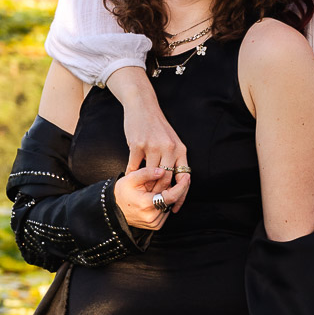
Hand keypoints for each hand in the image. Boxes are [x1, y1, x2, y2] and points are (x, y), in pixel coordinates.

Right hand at [111, 68, 190, 211]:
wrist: (142, 106)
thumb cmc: (157, 126)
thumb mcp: (172, 141)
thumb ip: (175, 159)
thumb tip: (176, 183)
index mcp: (180, 149)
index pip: (184, 178)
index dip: (180, 196)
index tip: (175, 208)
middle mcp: (169, 148)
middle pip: (166, 180)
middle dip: (160, 194)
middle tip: (154, 203)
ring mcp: (153, 146)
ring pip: (151, 175)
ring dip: (145, 187)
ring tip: (141, 194)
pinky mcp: (137, 144)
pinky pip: (135, 166)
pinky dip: (132, 174)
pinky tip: (130, 179)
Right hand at [113, 165, 189, 230]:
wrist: (113, 210)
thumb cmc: (121, 192)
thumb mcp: (131, 178)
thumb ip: (146, 172)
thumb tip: (162, 171)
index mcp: (146, 204)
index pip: (171, 196)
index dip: (181, 186)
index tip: (187, 177)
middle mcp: (152, 217)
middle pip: (171, 200)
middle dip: (171, 188)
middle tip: (164, 180)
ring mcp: (154, 223)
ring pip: (169, 206)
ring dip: (167, 197)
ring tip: (154, 190)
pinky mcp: (156, 226)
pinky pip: (166, 212)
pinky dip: (164, 204)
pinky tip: (154, 198)